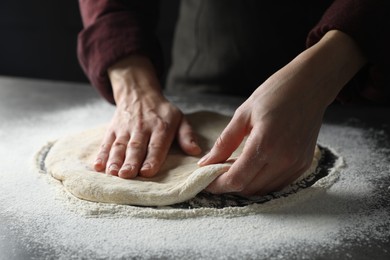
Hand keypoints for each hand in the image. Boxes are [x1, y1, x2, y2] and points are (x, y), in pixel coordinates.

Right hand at [94, 55, 200, 177]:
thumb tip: (196, 151)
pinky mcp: (113, 129)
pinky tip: (98, 166)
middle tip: (127, 175)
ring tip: (112, 173)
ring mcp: (125, 129)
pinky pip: (106, 142)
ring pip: (119, 146)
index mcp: (161, 128)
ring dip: (115, 160)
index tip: (147, 171)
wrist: (139, 93)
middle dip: (131, 162)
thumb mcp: (180, 118)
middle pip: (136, 147)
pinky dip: (101, 154)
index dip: (152, 158)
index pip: (156, 145)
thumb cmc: (162, 112)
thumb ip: (187, 135)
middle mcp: (142, 128)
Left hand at [198, 30, 365, 195]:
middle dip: (229, 185)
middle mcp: (283, 159)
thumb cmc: (275, 93)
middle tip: (217, 174)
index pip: (237, 179)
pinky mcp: (303, 165)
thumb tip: (205, 162)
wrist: (311, 85)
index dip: (218, 185)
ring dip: (246, 185)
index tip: (206, 182)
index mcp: (265, 144)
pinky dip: (262, 182)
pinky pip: (278, 184)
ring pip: (263, 190)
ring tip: (234, 169)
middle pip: (249, 189)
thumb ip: (224, 142)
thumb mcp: (243, 113)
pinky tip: (254, 168)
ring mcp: (296, 164)